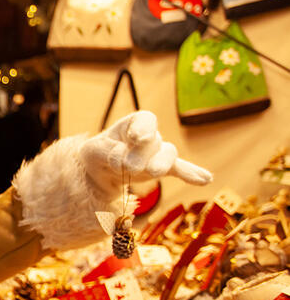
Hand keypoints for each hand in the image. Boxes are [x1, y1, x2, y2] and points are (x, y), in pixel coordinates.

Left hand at [80, 111, 211, 198]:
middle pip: (154, 141)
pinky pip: (180, 169)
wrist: (101, 172)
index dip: (143, 128)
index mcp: (133, 124)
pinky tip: (205, 179)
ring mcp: (158, 153)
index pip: (144, 120)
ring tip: (154, 173)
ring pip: (167, 154)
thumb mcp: (93, 150)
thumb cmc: (98, 154)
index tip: (136, 139)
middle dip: (144, 154)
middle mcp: (150, 136)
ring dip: (162, 164)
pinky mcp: (164, 169)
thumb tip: (123, 159)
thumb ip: (107, 152)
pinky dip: (191, 173)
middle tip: (131, 167)